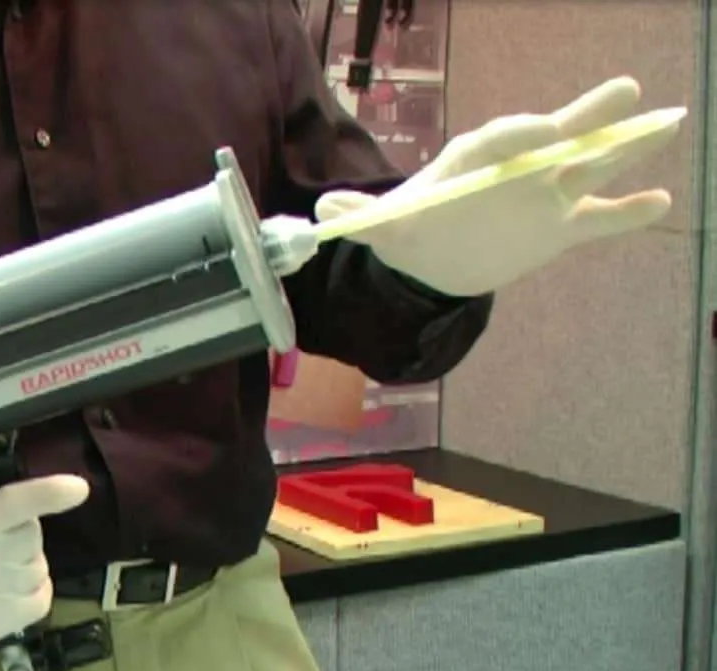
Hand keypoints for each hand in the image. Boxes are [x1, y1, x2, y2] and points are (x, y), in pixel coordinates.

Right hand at [0, 474, 88, 654]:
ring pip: (38, 566)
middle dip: (23, 528)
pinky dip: (33, 587)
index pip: (7, 506)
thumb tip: (14, 494)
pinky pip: (40, 600)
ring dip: (26, 558)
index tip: (78, 488)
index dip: (46, 494)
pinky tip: (9, 584)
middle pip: (31, 535)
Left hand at [316, 76, 682, 296]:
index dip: (521, 133)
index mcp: (475, 157)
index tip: (546, 131)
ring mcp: (542, 197)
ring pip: (588, 169)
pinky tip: (661, 201)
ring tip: (665, 123)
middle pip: (556, 139)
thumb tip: (323, 215)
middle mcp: (516, 169)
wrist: (433, 259)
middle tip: (624, 92)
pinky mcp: (557, 228)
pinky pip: (598, 219)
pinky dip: (627, 213)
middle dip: (587, 117)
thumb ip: (361, 217)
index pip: (501, 139)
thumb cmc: (413, 226)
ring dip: (624, 149)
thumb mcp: (384, 225)